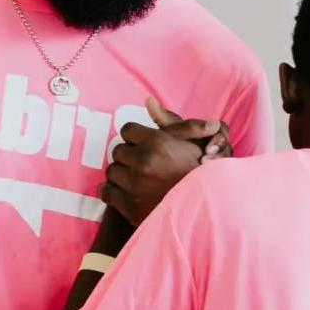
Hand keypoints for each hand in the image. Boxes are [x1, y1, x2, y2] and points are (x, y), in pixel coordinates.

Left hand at [99, 98, 232, 225]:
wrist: (203, 209)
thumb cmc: (197, 171)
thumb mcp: (188, 141)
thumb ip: (166, 119)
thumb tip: (148, 100)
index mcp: (157, 142)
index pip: (127, 130)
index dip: (135, 138)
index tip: (143, 146)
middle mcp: (144, 162)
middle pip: (118, 151)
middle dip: (128, 156)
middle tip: (141, 164)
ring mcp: (135, 185)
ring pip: (112, 171)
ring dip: (121, 174)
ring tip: (136, 179)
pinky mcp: (129, 207)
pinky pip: (106, 192)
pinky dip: (113, 192)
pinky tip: (125, 192)